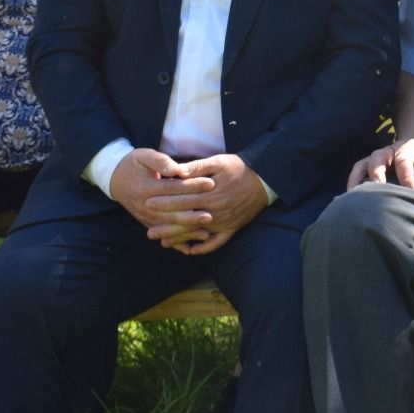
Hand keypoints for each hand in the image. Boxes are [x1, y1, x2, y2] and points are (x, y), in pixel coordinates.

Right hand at [109, 147, 214, 241]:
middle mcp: (145, 205)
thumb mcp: (144, 156)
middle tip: (210, 216)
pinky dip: (176, 242)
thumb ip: (161, 161)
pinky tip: (190, 248)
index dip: (192, 186)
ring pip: (168, 227)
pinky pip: (163, 234)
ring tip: (206, 234)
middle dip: (192, 215)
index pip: (173, 188)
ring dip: (186, 232)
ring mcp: (145, 217)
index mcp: (146, 187)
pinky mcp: (147, 223)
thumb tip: (178, 169)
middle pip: (172, 212)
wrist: (115, 179)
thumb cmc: (134, 164)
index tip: (211, 183)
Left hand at [145, 153, 268, 254]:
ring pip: (197, 233)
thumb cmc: (240, 168)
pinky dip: (204, 248)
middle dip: (166, 225)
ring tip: (163, 243)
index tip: (148, 204)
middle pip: (186, 219)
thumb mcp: (218, 161)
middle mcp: (215, 210)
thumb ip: (196, 167)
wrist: (265, 179)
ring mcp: (224, 222)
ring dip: (180, 239)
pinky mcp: (232, 228)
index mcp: (210, 193)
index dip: (164, 202)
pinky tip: (191, 251)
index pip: (182, 199)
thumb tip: (176, 171)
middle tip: (148, 232)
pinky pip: (217, 242)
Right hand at [347, 137, 413, 191]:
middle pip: (378, 157)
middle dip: (376, 174)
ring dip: (358, 179)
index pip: (404, 159)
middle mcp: (392, 150)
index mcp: (412, 146)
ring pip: (363, 164)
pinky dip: (354, 183)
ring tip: (355, 197)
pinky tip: (353, 200)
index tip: (410, 192)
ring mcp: (380, 158)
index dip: (406, 175)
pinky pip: (358, 171)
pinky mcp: (373, 166)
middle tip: (378, 191)